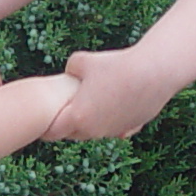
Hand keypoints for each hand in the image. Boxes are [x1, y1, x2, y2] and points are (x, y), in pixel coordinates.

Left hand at [44, 45, 178, 140]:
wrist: (153, 72)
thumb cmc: (116, 66)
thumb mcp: (82, 60)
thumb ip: (70, 69)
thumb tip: (69, 74)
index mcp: (78, 118)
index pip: (52, 132)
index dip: (45, 126)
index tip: (42, 120)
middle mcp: (94, 131)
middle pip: (72, 134)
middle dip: (67, 124)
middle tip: (64, 108)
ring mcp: (113, 131)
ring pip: (94, 132)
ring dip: (89, 122)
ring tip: (89, 103)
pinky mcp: (131, 128)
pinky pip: (115, 128)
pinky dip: (111, 119)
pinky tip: (114, 104)